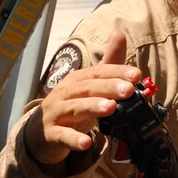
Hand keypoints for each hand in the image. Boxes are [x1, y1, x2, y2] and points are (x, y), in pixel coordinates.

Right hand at [24, 31, 140, 169]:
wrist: (41, 133)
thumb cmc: (70, 106)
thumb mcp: (89, 86)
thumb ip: (107, 65)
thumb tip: (119, 34)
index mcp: (77, 80)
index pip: (97, 73)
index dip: (116, 72)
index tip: (136, 75)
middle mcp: (65, 93)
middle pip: (86, 88)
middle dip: (108, 87)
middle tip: (128, 90)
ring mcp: (56, 113)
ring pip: (74, 108)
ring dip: (92, 107)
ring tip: (111, 108)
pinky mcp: (51, 134)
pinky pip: (62, 136)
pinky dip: (74, 139)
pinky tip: (86, 143)